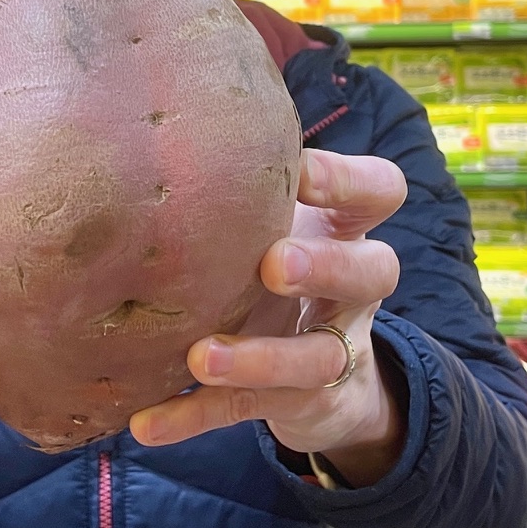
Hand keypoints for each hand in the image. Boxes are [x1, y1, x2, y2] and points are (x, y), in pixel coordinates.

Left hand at [129, 150, 406, 487]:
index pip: (380, 191)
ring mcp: (330, 352)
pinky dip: (194, 417)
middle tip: (273, 263)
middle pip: (370, 272)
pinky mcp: (296, 405)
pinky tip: (146, 423)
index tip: (300, 169)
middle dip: (325, 266)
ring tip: (201, 357)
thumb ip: (247, 186)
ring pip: (313, 358)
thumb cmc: (281, 269)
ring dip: (259, 358)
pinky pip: (245, 413)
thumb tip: (155, 105)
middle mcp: (353, 291)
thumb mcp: (281, 224)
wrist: (324, 384)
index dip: (350, 181)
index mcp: (348, 230)